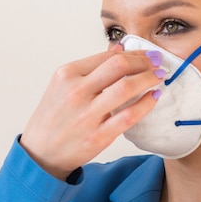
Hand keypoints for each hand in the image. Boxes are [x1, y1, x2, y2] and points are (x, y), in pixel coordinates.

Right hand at [19, 45, 165, 179]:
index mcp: (67, 74)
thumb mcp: (62, 85)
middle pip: (119, 66)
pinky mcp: (98, 136)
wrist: (40, 152)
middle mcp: (76, 91)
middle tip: (158, 62)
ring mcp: (87, 114)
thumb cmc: (53, 118)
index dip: (133, 53)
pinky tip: (154, 97)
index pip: (108, 56)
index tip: (147, 54)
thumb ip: (91, 67)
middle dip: (145, 61)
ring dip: (149, 79)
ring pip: (126, 88)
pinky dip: (146, 104)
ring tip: (160, 77)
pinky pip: (128, 116)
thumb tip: (118, 49)